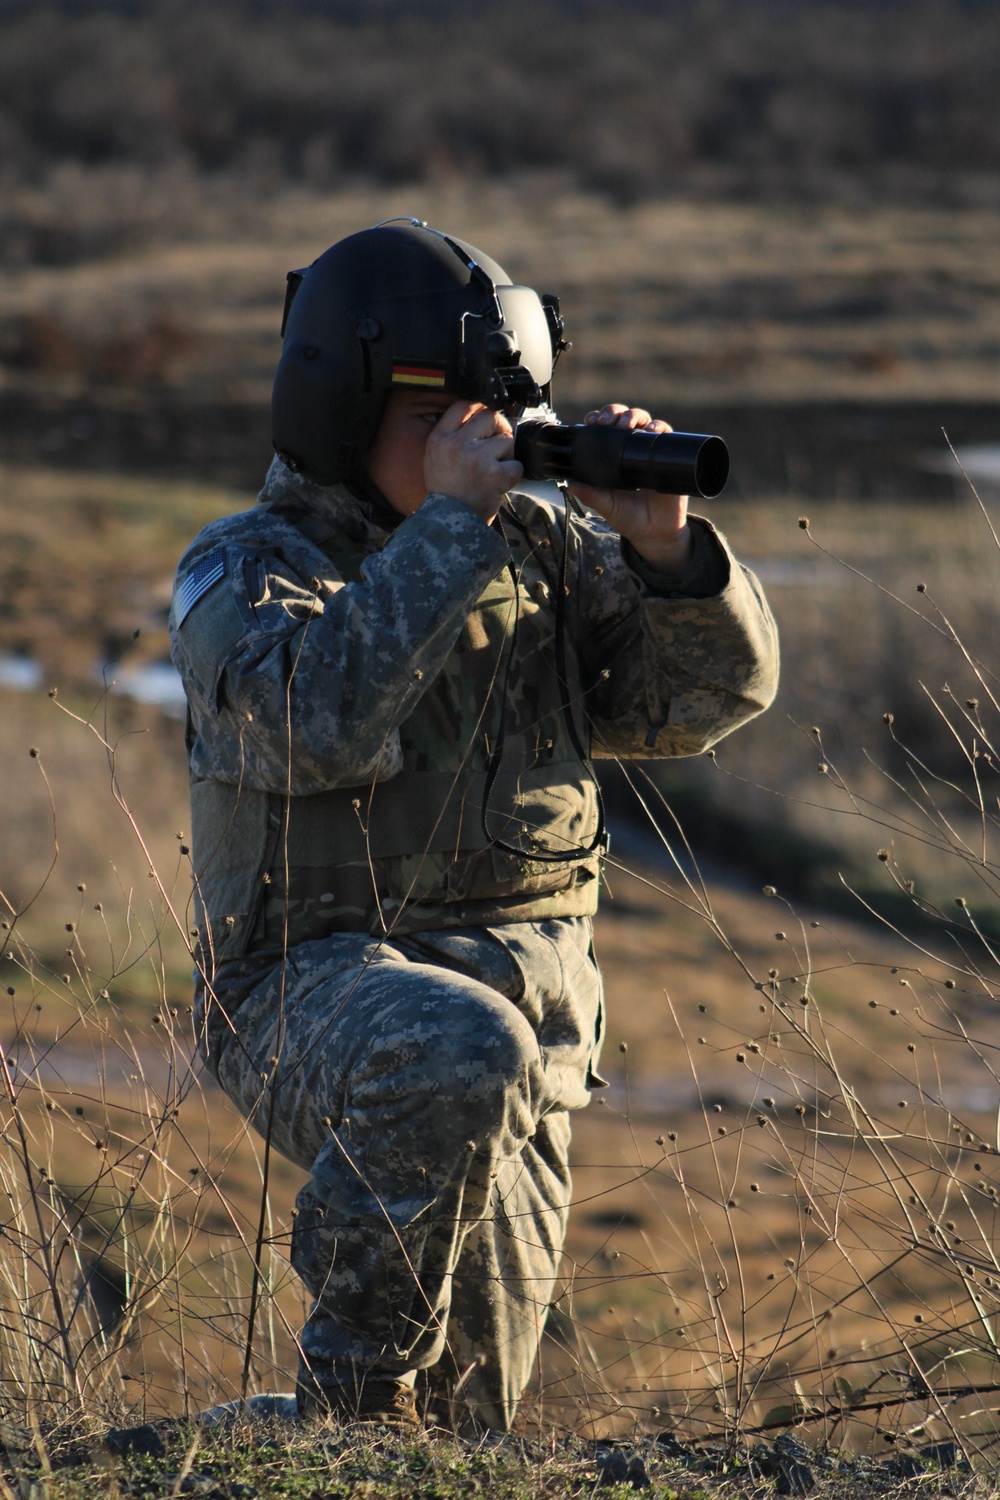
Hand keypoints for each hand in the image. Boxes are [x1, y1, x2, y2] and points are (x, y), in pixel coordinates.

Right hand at [423, 400, 522, 523]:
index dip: (480, 407)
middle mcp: (456, 445)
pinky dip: (513, 475)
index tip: (486, 420)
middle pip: (490, 416)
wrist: (447, 524)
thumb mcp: (435, 458)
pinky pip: (516, 465)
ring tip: (495, 469)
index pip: (463, 405)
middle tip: (498, 445)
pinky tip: (500, 484)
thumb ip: (454, 435)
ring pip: (506, 439)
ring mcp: (476, 459)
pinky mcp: (494, 475)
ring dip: (506, 454)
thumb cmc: (446, 492)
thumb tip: (489, 416)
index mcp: (439, 438)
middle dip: (500, 428)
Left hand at [569, 405, 692, 575]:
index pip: (604, 429)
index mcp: (613, 458)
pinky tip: (652, 430)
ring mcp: (649, 451)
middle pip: (623, 419)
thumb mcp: (607, 507)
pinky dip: (659, 427)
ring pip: (644, 421)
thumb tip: (572, 484)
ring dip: (635, 415)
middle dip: (615, 412)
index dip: (598, 419)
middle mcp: (631, 450)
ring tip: (628, 424)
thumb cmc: (630, 518)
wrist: (656, 533)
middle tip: (609, 421)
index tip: (593, 421)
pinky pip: (665, 434)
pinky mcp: (667, 457)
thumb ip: (592, 496)